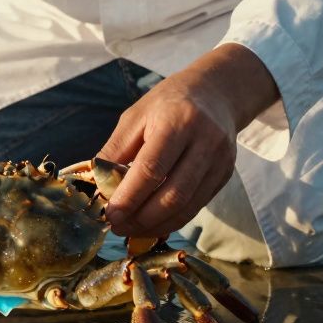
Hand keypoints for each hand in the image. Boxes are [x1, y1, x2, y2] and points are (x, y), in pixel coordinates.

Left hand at [97, 44, 277, 238]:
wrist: (215, 93)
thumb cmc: (167, 104)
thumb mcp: (136, 116)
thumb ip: (116, 150)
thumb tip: (97, 186)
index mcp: (177, 121)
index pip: (152, 168)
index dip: (129, 197)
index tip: (110, 214)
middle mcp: (204, 141)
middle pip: (174, 194)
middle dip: (142, 218)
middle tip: (117, 226)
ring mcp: (220, 160)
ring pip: (188, 206)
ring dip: (156, 225)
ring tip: (131, 229)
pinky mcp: (225, 174)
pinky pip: (197, 206)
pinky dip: (172, 220)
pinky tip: (152, 222)